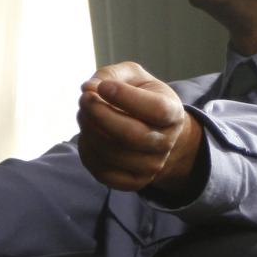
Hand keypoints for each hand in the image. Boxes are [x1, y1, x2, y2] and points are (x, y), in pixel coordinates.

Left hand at [77, 62, 202, 193]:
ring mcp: (151, 166)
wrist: (155, 133)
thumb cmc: (142, 98)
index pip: (155, 109)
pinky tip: (87, 135)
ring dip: (89, 131)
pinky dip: (88, 151)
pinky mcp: (134, 182)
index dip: (125, 97)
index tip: (103, 87)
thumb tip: (88, 87)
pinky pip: (103, 172)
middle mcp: (165, 143)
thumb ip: (111, 75)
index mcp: (173, 113)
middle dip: (100, 115)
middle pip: (131, 135)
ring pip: (112, 154)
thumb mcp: (134, 77)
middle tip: (84, 99)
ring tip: (84, 114)